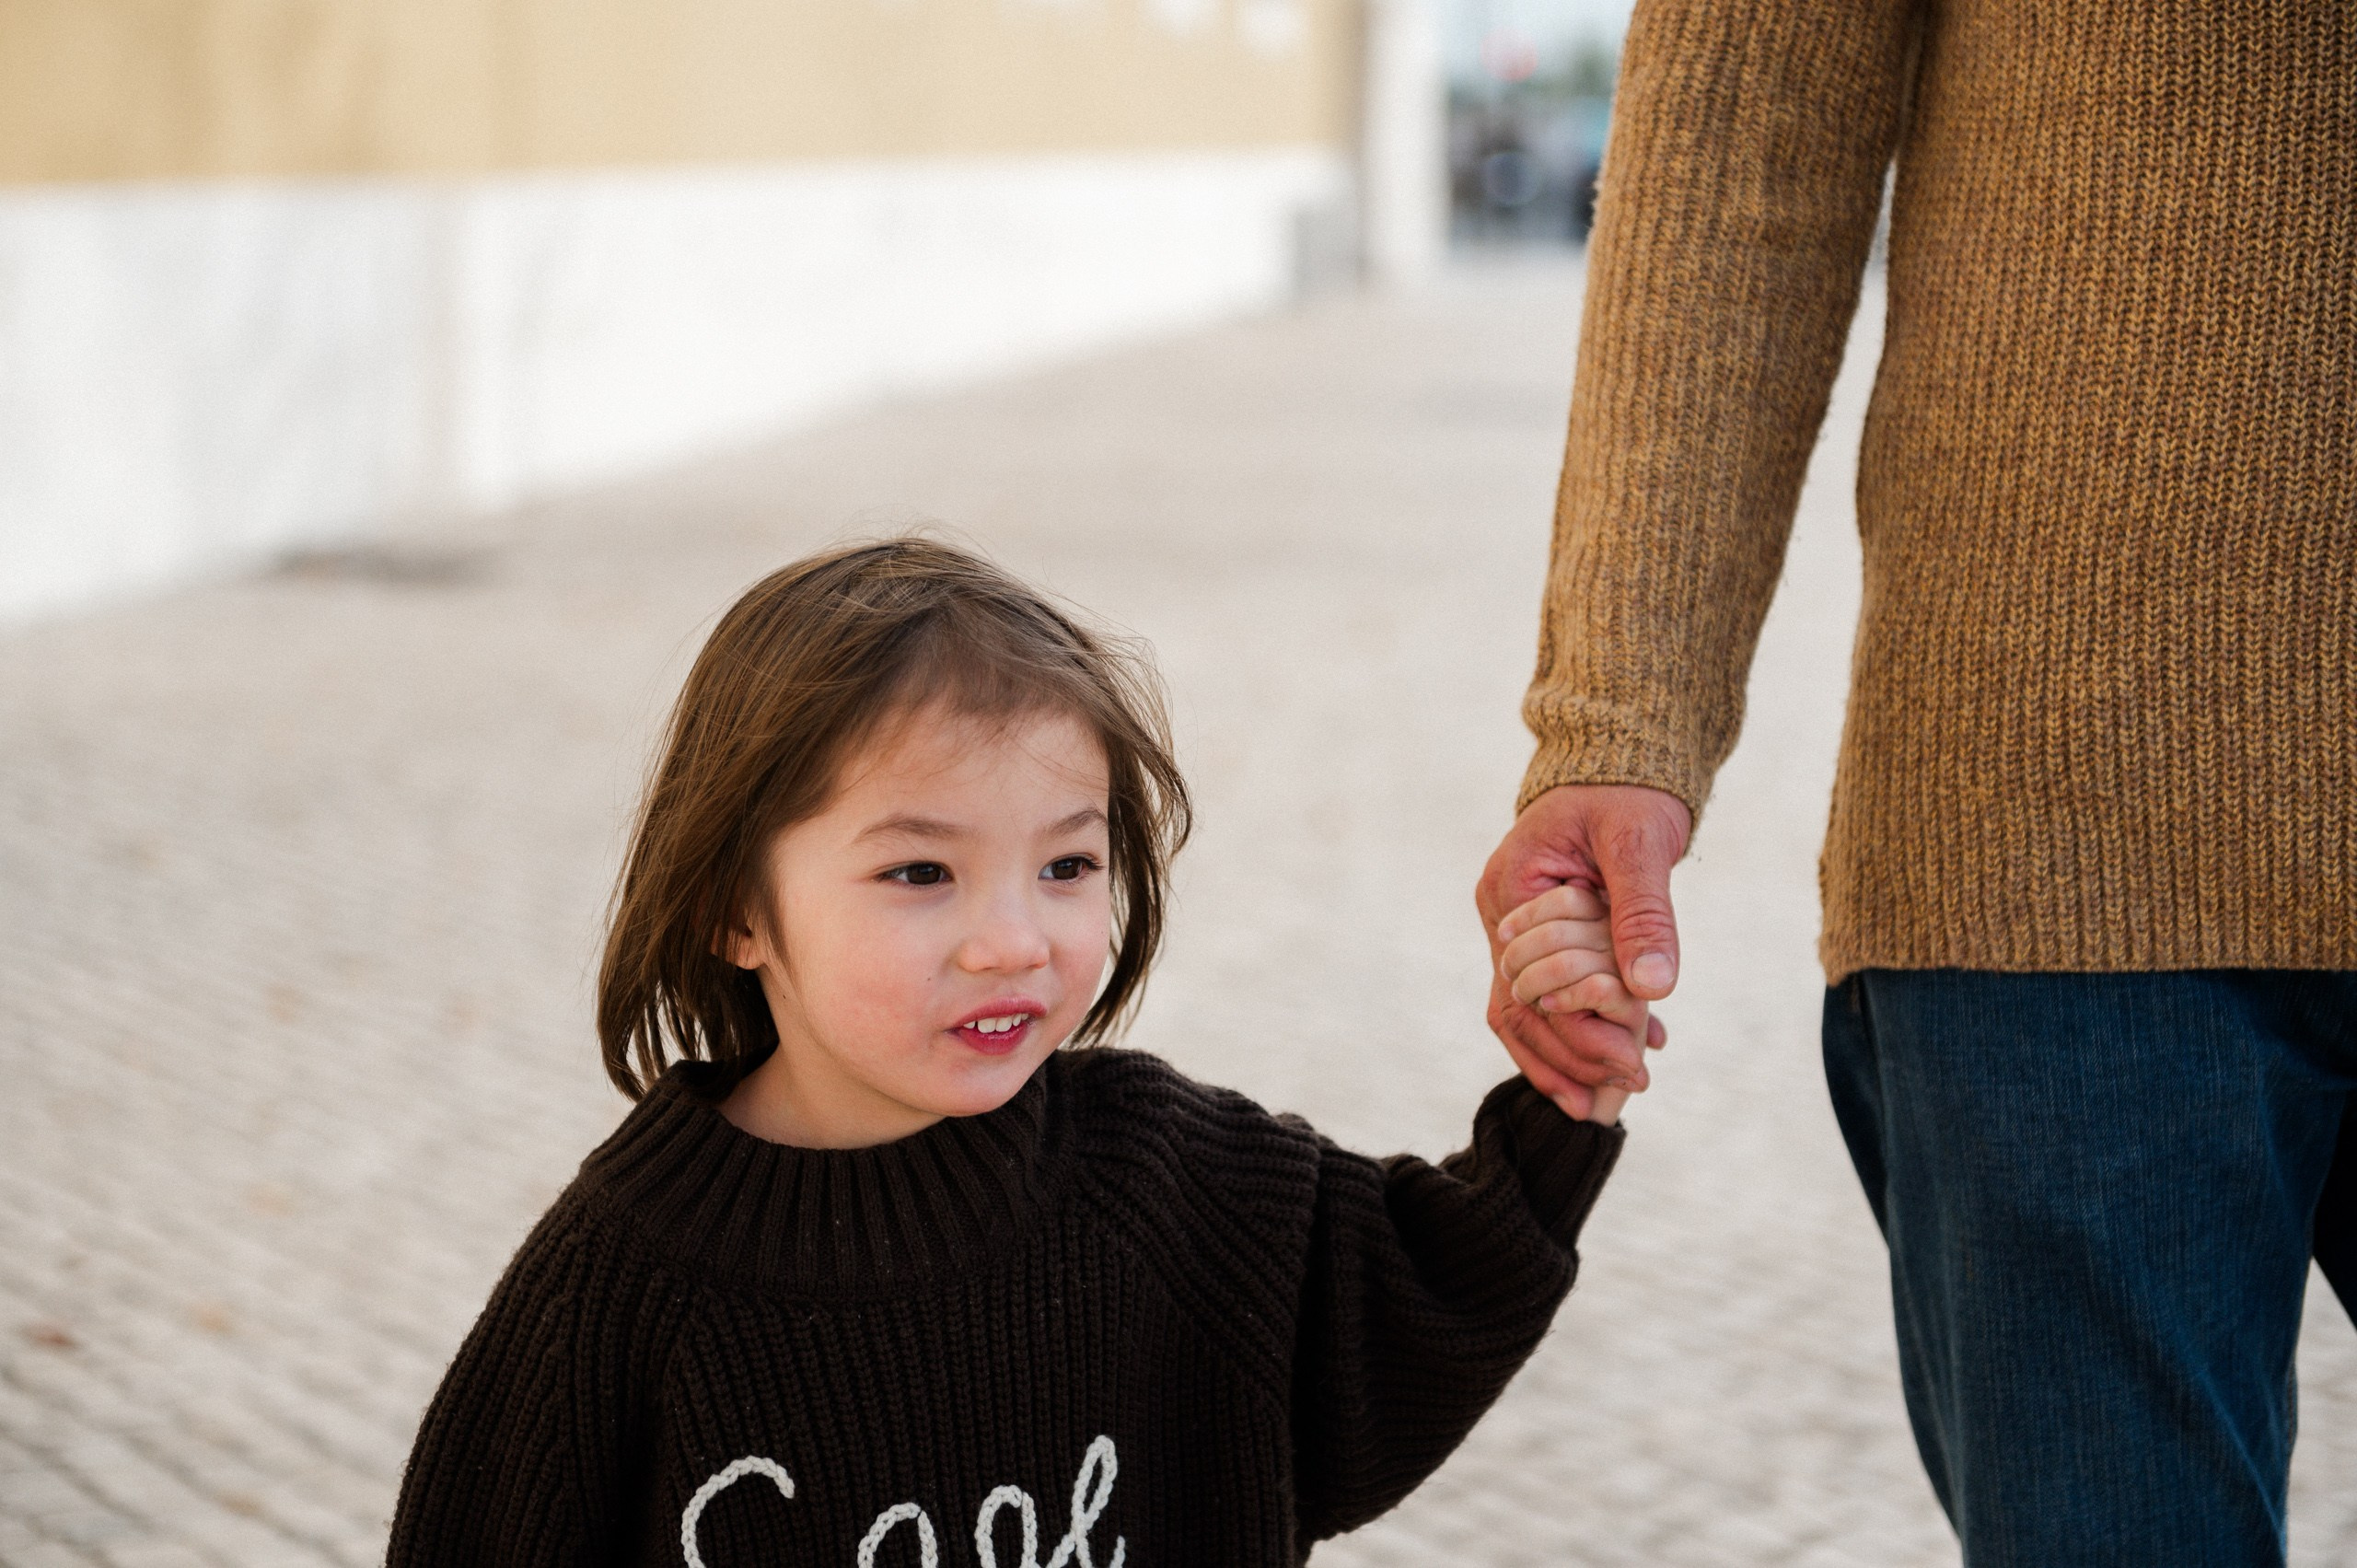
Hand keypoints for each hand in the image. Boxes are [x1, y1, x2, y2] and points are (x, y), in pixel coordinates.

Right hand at [1476, 784, 1690, 1117]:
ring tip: (1617, 1095)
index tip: (1631, 1065)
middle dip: (1571, 1058)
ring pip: (1529, 1010)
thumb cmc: (1627, 791)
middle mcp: (1501, 915)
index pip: (1529, 988)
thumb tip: (1653, 989)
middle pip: (1521, 1010)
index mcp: (1511, 891)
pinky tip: (1632, 1049)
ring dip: (1572, 1053)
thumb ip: (1644, 914)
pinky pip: (1550, 992)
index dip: (1575, 1034)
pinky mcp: (1540, 933)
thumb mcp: (1640, 845)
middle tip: (1626, 1094)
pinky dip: (1584, 1024)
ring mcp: (1515, 927)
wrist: (1621, 758)